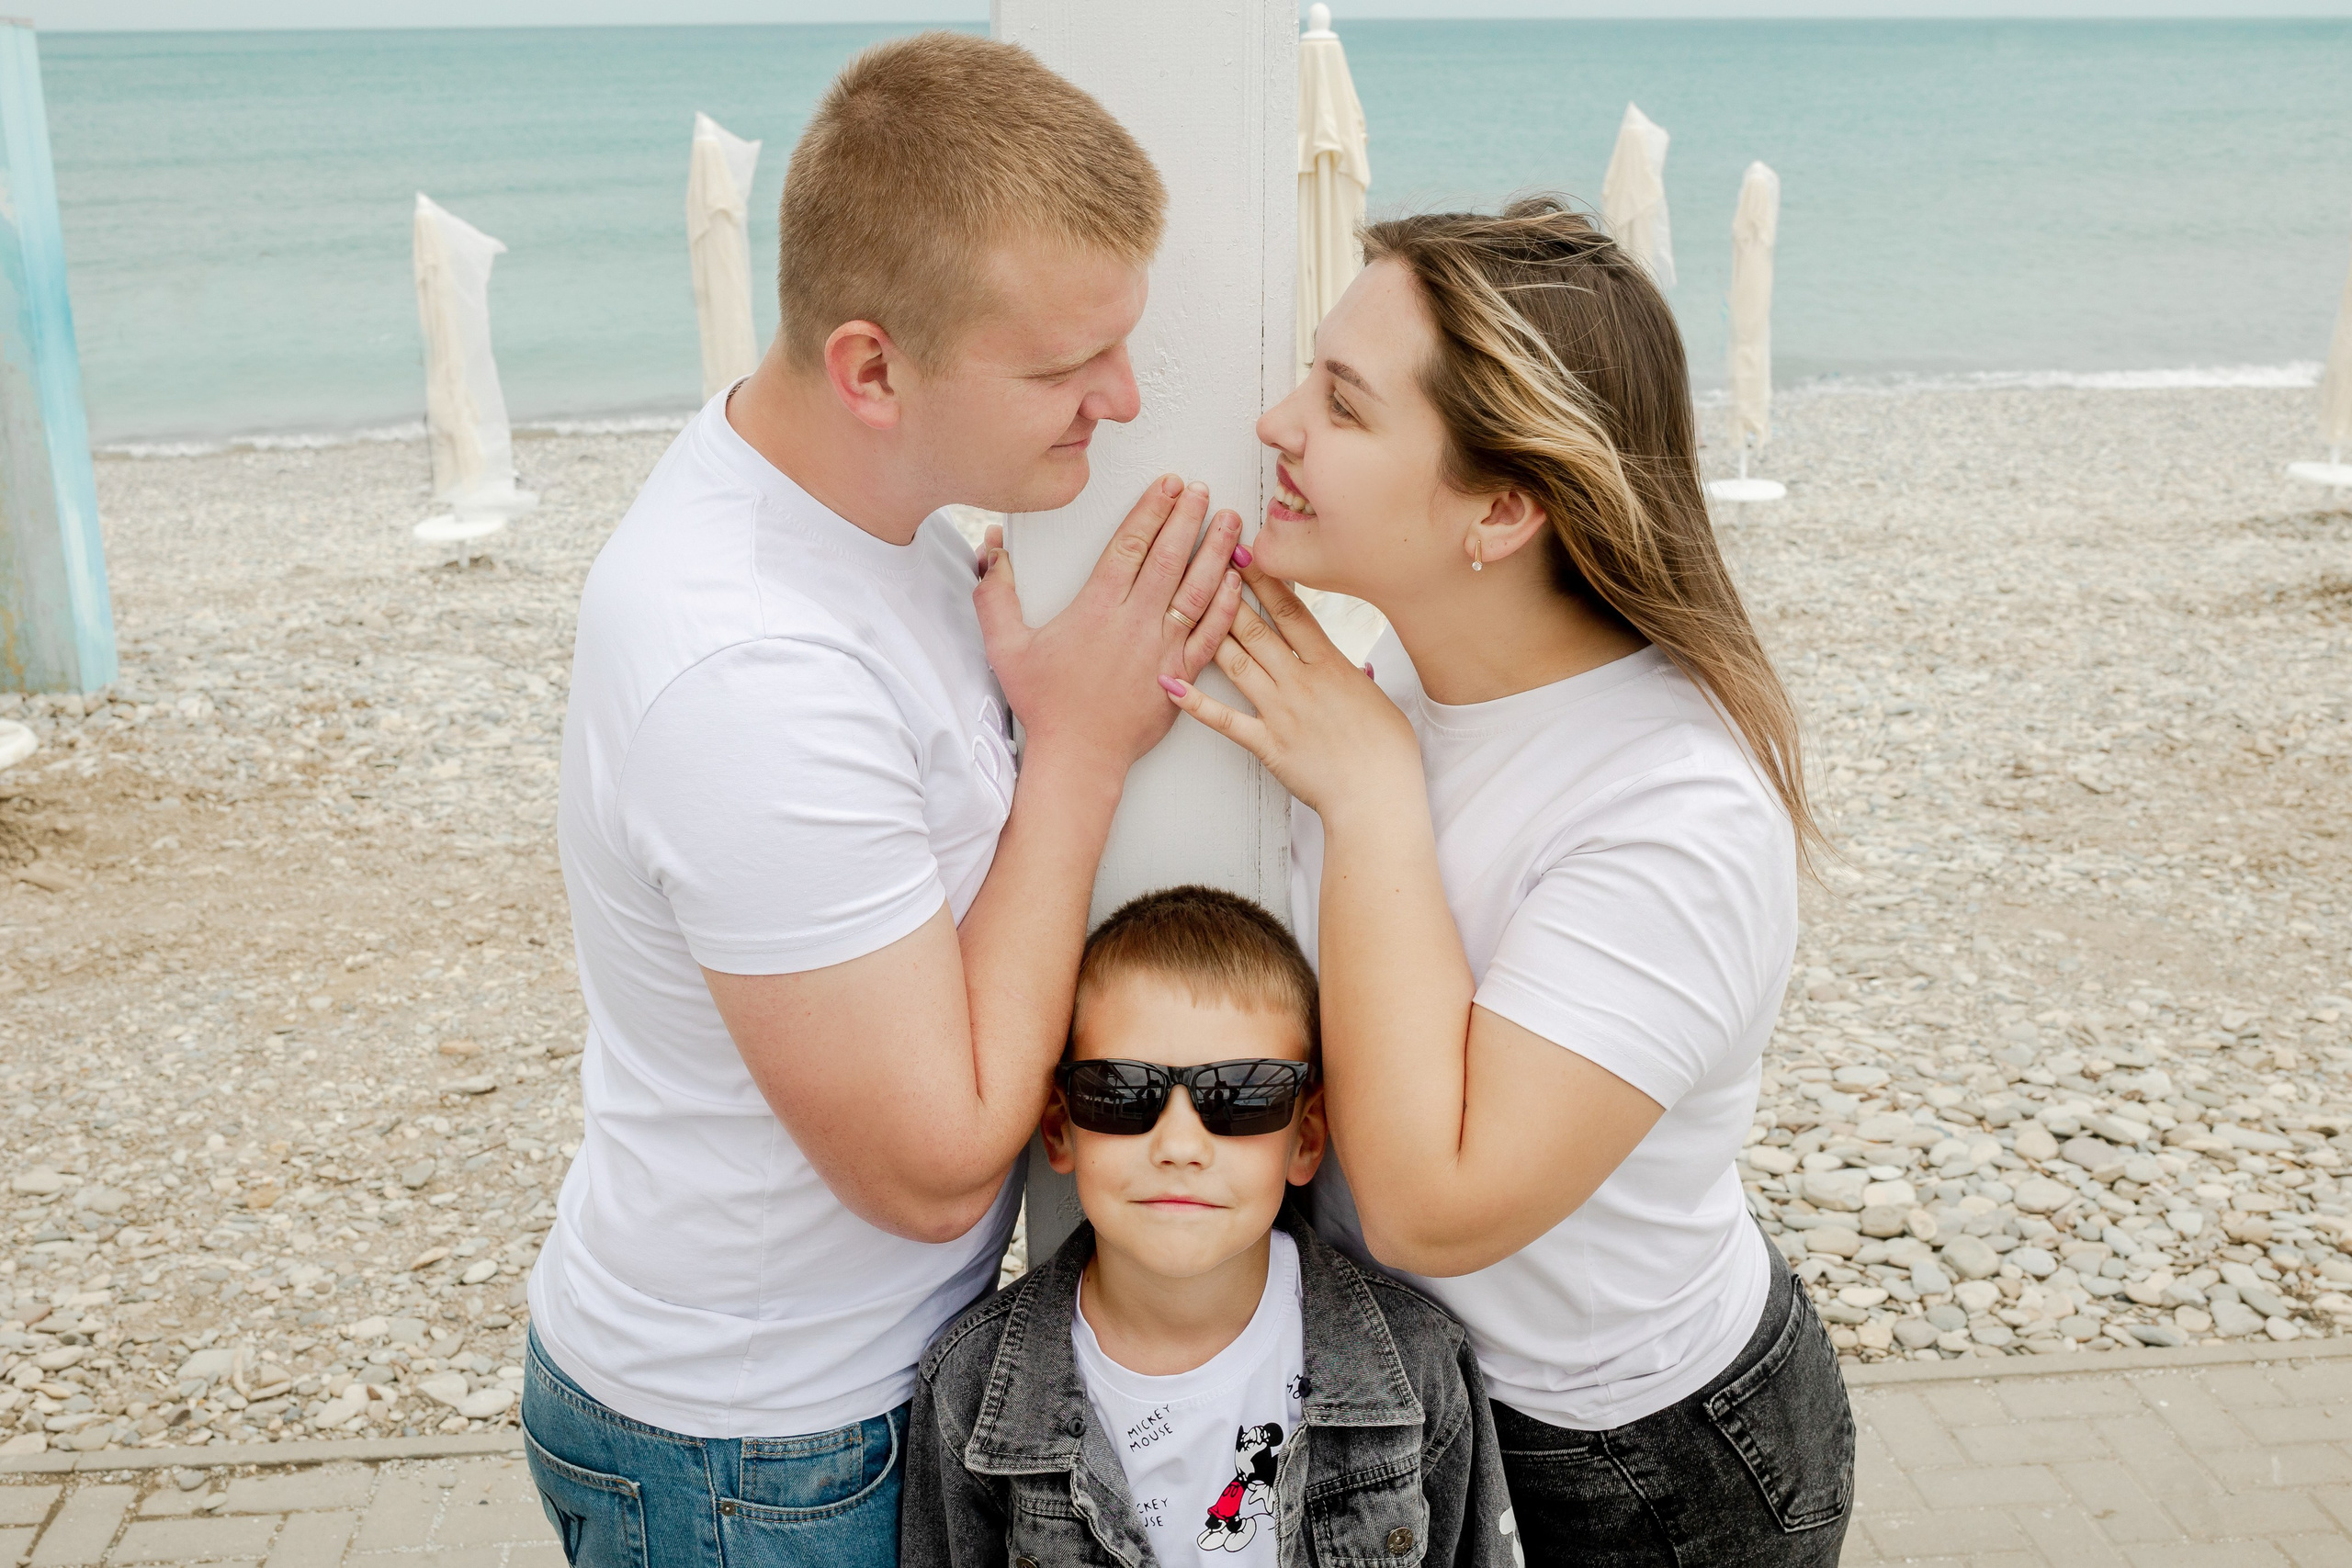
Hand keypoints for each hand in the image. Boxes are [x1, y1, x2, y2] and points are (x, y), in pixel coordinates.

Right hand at [978, 475, 1244, 774]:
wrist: (1079, 757)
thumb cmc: (1044, 704)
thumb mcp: (1005, 647)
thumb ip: (995, 594)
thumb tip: (991, 547)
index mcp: (1096, 609)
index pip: (1130, 546)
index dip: (1152, 510)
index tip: (1169, 485)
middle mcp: (1134, 623)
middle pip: (1168, 558)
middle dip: (1189, 518)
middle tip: (1204, 490)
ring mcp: (1162, 649)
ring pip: (1197, 589)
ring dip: (1216, 551)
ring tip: (1232, 520)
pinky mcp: (1181, 675)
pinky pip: (1211, 633)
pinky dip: (1226, 604)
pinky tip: (1236, 578)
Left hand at [1161, 561, 1421, 820]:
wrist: (1378, 795)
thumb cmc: (1388, 753)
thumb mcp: (1380, 702)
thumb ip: (1359, 681)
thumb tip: (1356, 670)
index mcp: (1331, 665)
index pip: (1293, 612)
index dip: (1267, 580)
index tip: (1248, 555)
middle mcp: (1301, 681)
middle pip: (1258, 629)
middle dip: (1230, 593)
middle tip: (1206, 564)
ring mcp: (1281, 711)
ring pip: (1238, 663)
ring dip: (1210, 633)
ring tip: (1186, 606)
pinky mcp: (1266, 743)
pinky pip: (1225, 719)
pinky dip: (1195, 702)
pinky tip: (1169, 683)